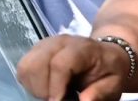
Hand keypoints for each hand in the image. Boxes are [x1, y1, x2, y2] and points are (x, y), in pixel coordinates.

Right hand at [17, 33, 133, 100]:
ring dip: (34, 86)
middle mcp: (58, 42)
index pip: (59, 64)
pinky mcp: (35, 49)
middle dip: (43, 89)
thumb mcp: (114, 84)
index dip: (55, 88)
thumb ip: (100, 93)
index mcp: (81, 48)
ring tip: (51, 94)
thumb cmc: (109, 70)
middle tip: (58, 99)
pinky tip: (45, 87)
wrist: (105, 54)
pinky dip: (30, 82)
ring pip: (25, 66)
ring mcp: (44, 44)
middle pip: (36, 65)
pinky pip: (23, 67)